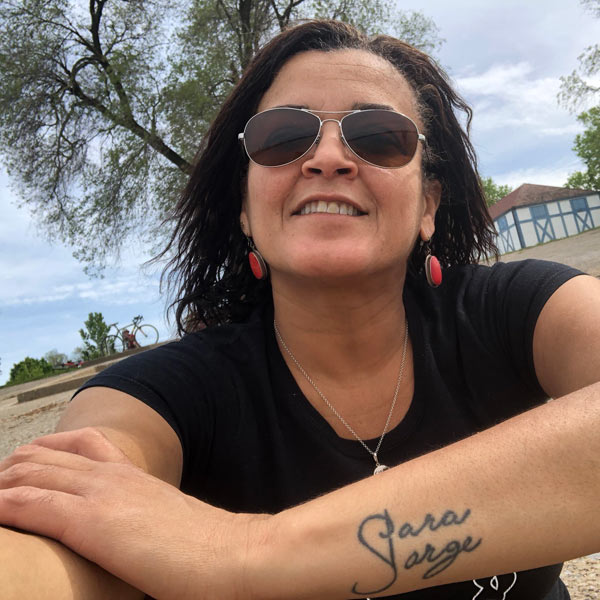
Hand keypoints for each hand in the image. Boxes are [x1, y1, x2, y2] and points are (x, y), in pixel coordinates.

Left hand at [0, 428, 263, 599]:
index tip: (20, 470)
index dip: (42, 451)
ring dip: (1, 482)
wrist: (233, 555)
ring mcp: (103, 494)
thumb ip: (144, 519)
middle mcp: (114, 475)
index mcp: (132, 474)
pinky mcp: (94, 523)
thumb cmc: (205, 550)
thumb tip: (134, 538)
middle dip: (10, 466)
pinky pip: (32, 505)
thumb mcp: (168, 522)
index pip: (78, 444)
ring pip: (32, 473)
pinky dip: (3, 505)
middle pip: (45, 454)